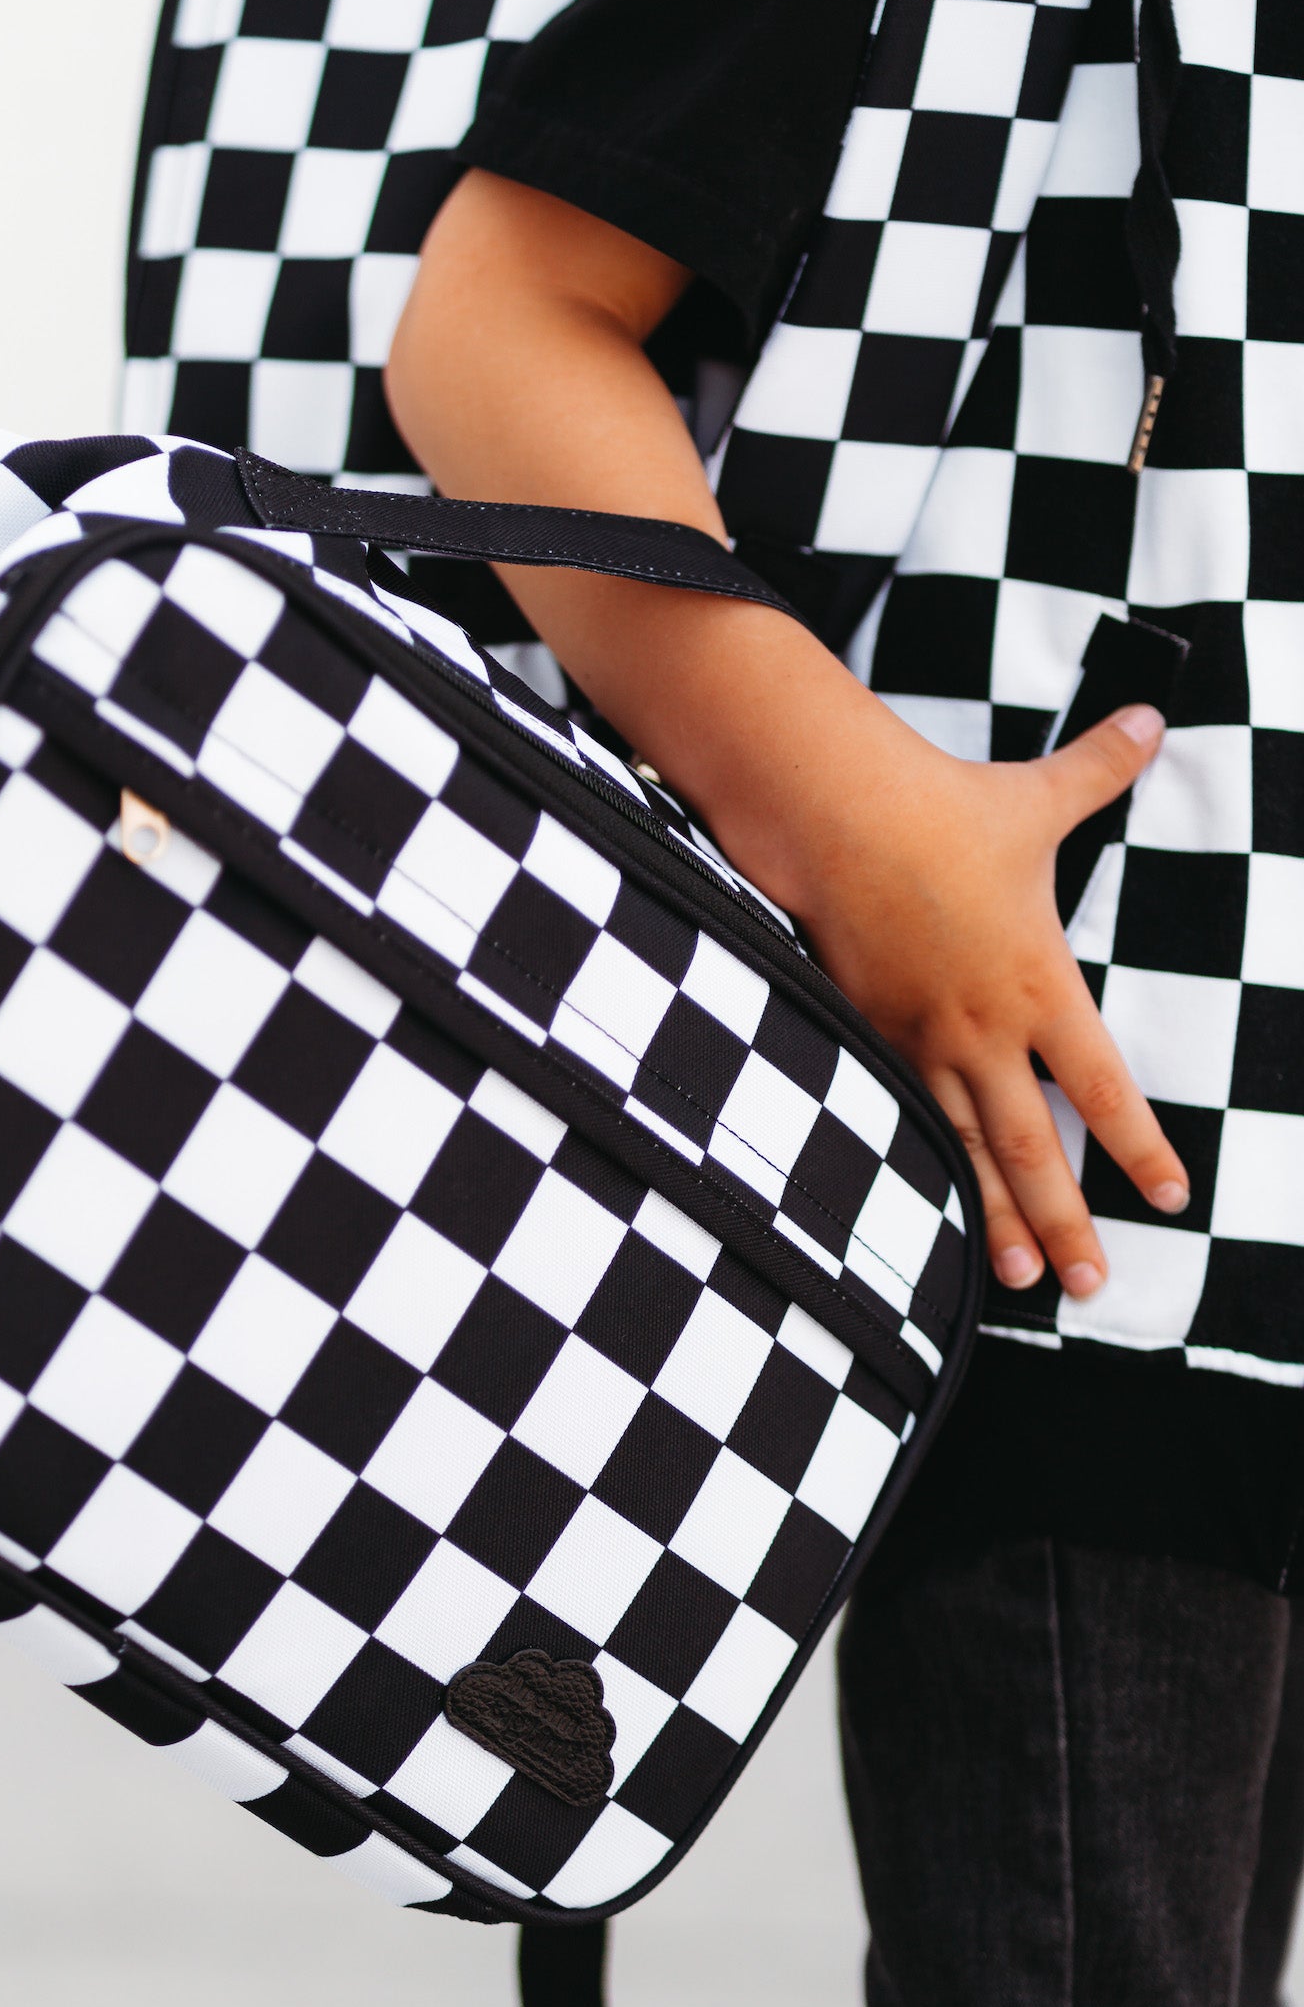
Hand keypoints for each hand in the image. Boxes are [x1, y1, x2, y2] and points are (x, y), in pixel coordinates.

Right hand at [769, 701, 1188, 1298]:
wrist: (834, 816)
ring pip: (965, 1147)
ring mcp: (920, 1038)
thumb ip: (1101, 770)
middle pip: (1036, 1148)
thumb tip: (1153, 719)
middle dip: (1066, 1223)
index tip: (1172, 1201)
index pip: (1105, 1089)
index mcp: (1040, 985)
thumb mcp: (1037, 796)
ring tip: (1017, 1279)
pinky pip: (903, 1111)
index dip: (1140, 1150)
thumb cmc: (942, 808)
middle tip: (1089, 1287)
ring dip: (994, 1217)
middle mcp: (984, 1029)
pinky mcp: (869, 1031)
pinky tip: (932, 1208)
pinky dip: (923, 1164)